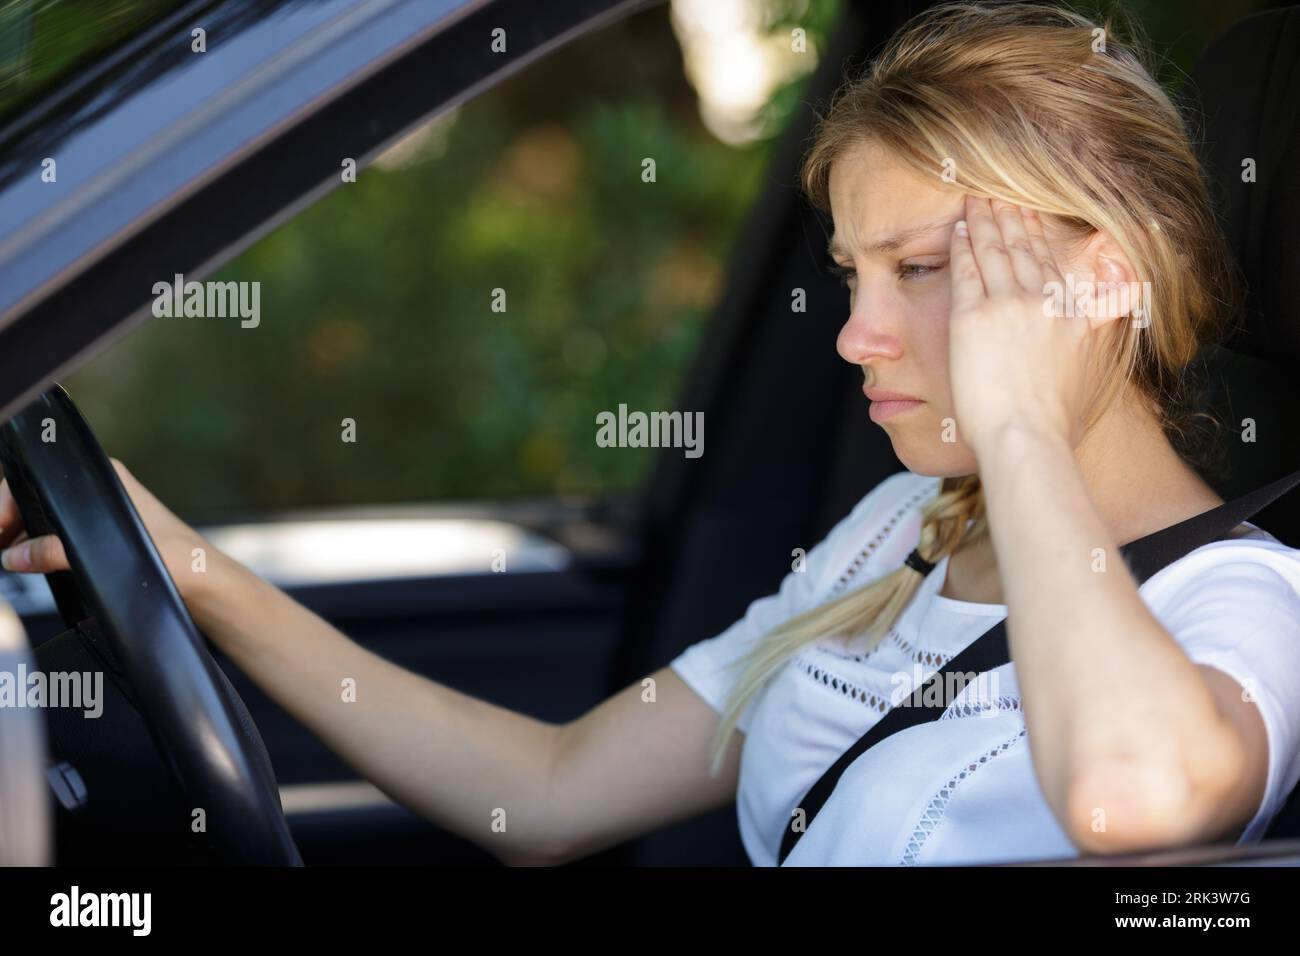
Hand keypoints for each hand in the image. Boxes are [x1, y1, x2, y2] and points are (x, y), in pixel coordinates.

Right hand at [0, 458, 212, 604]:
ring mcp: (105, 515)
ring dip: (25, 537)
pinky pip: (63, 537)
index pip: (42, 476)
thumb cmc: (178, 561)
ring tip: (10, 557)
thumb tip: (15, 555)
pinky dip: (43, 549)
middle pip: (41, 497)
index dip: (11, 499)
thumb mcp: (108, 553)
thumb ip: (58, 552)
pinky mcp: (108, 540)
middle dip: (12, 519)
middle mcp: (105, 491)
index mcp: (108, 478)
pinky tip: (32, 563)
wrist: (207, 586)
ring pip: (49, 519)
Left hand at [947, 196, 1092, 452]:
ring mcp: (1008, 307)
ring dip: (985, 222)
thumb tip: (1110, 319)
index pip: (1052, 267)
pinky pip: (966, 271)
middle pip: (1024, 251)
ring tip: (977, 200)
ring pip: (994, 253)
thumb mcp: (1089, 373)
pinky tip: (957, 230)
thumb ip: (1094, 338)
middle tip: (1001, 195)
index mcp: (1072, 317)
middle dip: (1011, 219)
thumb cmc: (1053, 422)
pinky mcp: (973, 317)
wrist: (1026, 436)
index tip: (1031, 216)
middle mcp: (1044, 304)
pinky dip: (962, 247)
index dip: (1040, 239)